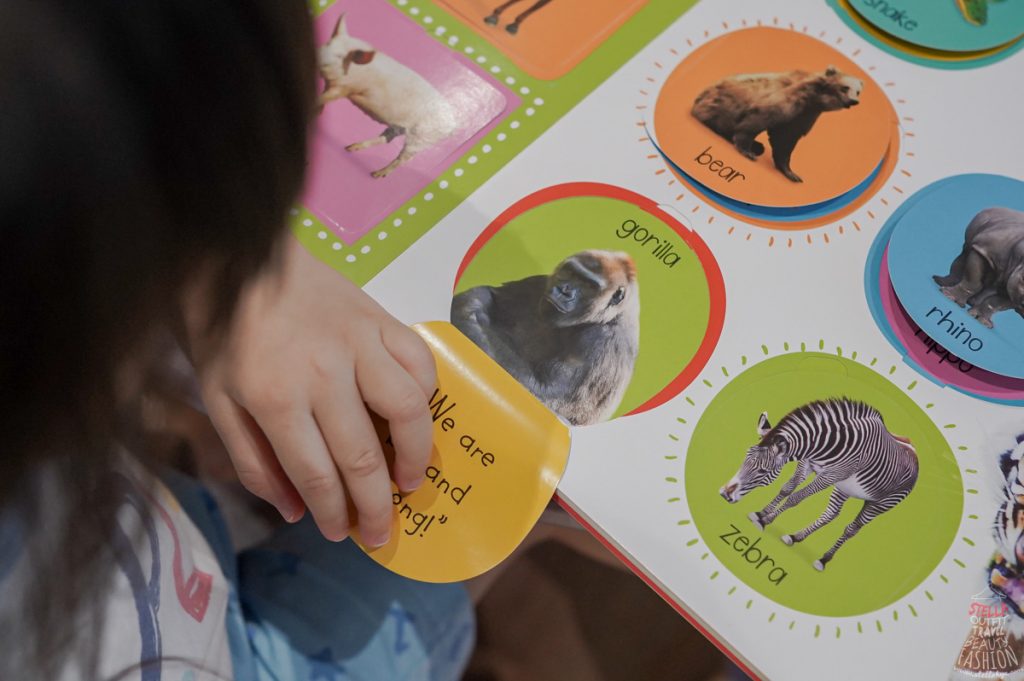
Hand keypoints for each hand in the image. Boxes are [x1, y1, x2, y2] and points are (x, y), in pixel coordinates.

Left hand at [184, 235, 436, 545]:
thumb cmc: (223, 335)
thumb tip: (295, 511)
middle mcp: (324, 374)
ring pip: (408, 410)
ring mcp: (360, 343)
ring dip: (416, 455)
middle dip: (376, 507)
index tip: (343, 534)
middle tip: (381, 532)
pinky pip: (420, 363)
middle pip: (364, 456)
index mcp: (275, 398)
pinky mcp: (381, 319)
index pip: (317, 475)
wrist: (238, 257)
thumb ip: (254, 461)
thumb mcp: (218, 402)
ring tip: (409, 480)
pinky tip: (415, 417)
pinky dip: (426, 395)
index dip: (334, 514)